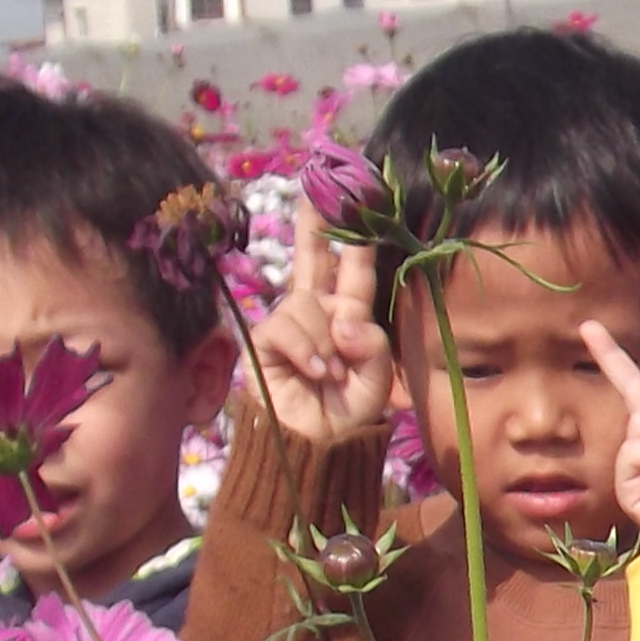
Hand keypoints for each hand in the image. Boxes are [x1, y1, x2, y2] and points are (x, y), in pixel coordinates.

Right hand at [231, 197, 391, 449]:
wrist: (314, 450)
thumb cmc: (346, 416)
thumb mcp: (375, 380)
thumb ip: (370, 344)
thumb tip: (342, 319)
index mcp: (348, 318)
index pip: (352, 270)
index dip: (355, 237)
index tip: (359, 199)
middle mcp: (318, 314)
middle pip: (313, 260)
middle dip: (314, 225)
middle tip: (316, 190)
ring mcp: (289, 326)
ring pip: (307, 306)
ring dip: (324, 343)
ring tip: (330, 376)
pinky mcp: (264, 342)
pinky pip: (287, 329)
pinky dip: (306, 351)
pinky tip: (315, 373)